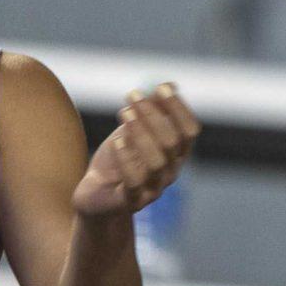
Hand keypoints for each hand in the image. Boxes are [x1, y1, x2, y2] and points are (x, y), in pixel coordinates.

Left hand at [73, 84, 199, 221]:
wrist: (96, 193)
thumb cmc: (119, 158)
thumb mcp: (132, 129)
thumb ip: (150, 109)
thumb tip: (169, 84)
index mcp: (176, 153)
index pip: (189, 131)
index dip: (179, 109)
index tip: (161, 88)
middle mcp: (171, 171)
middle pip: (172, 143)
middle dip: (154, 115)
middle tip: (132, 96)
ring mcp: (154, 189)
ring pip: (157, 161)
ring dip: (141, 133)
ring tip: (124, 113)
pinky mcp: (132, 201)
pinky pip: (135, 182)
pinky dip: (128, 159)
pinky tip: (118, 141)